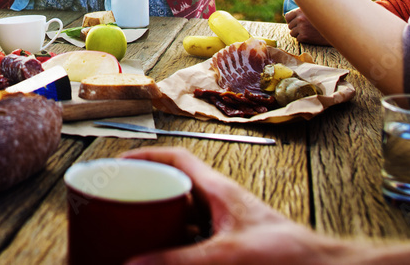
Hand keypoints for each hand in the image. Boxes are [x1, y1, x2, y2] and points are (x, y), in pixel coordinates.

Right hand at [121, 147, 346, 263]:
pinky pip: (194, 241)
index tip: (118, 164)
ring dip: (160, 222)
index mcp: (219, 192)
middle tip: (119, 203)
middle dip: (146, 192)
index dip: (145, 156)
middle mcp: (220, 206)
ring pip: (184, 217)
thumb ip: (180, 261)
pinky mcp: (232, 248)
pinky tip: (164, 260)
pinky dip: (175, 247)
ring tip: (133, 233)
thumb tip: (134, 264)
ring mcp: (226, 227)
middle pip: (175, 187)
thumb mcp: (228, 256)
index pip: (176, 158)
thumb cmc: (291, 255)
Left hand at [283, 7, 330, 45]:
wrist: (334, 31)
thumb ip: (301, 10)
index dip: (291, 20)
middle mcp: (300, 19)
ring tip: (308, 32)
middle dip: (296, 27)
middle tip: (306, 28)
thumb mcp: (312, 10)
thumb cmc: (323, 20)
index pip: (287, 16)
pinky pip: (298, 39)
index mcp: (300, 11)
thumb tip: (289, 8)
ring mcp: (302, 28)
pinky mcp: (304, 37)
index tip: (297, 22)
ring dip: (298, 34)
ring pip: (292, 33)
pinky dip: (303, 39)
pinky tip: (311, 36)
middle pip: (290, 26)